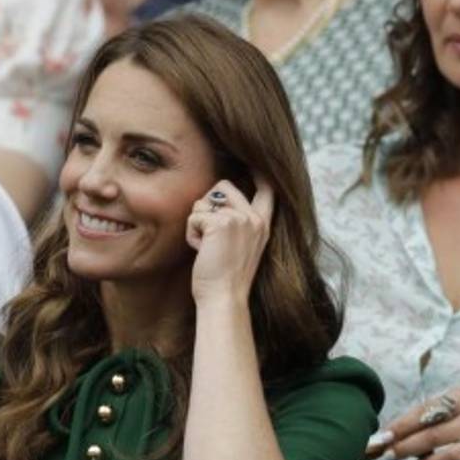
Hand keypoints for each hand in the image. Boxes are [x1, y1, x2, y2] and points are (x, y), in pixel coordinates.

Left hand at [187, 176, 273, 306]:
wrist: (225, 298)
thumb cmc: (227, 278)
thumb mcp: (245, 247)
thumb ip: (240, 224)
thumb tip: (218, 201)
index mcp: (263, 225)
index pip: (268, 188)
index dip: (259, 171)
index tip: (253, 161)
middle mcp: (253, 218)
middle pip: (223, 185)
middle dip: (207, 204)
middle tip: (209, 234)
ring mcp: (238, 219)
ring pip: (203, 202)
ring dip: (197, 224)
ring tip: (207, 248)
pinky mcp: (220, 224)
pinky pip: (194, 217)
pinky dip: (191, 235)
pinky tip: (201, 252)